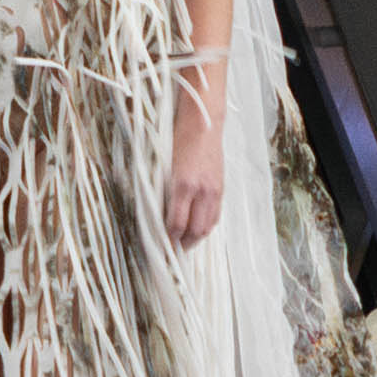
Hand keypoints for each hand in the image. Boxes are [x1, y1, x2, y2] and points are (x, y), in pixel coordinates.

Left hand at [162, 95, 221, 251]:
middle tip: (171, 253)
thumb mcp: (162, 165)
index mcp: (183, 184)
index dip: (168, 240)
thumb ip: (162, 191)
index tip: (160, 248)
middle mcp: (201, 191)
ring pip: (208, 226)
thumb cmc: (177, 139)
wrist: (202, 123)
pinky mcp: (221, 188)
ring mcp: (214, 191)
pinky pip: (215, 215)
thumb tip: (156, 215)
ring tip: (183, 245)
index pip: (176, 224)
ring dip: (195, 239)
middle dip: (183, 245)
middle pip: (195, 231)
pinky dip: (205, 226)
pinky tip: (196, 229)